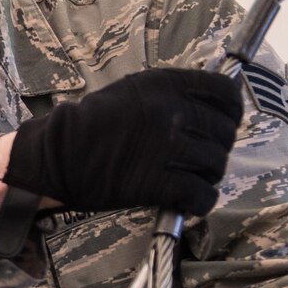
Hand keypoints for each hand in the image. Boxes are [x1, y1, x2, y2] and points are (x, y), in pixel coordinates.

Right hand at [6, 68, 242, 214]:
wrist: (55, 157)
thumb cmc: (89, 124)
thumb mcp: (131, 91)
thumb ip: (170, 94)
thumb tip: (208, 106)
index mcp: (166, 85)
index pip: (225, 93)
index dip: (232, 111)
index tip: (226, 121)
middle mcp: (173, 113)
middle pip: (224, 132)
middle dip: (217, 147)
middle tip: (201, 157)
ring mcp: (169, 149)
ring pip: (216, 164)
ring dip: (208, 175)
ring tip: (192, 178)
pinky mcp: (159, 183)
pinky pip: (202, 195)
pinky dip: (201, 202)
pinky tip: (189, 202)